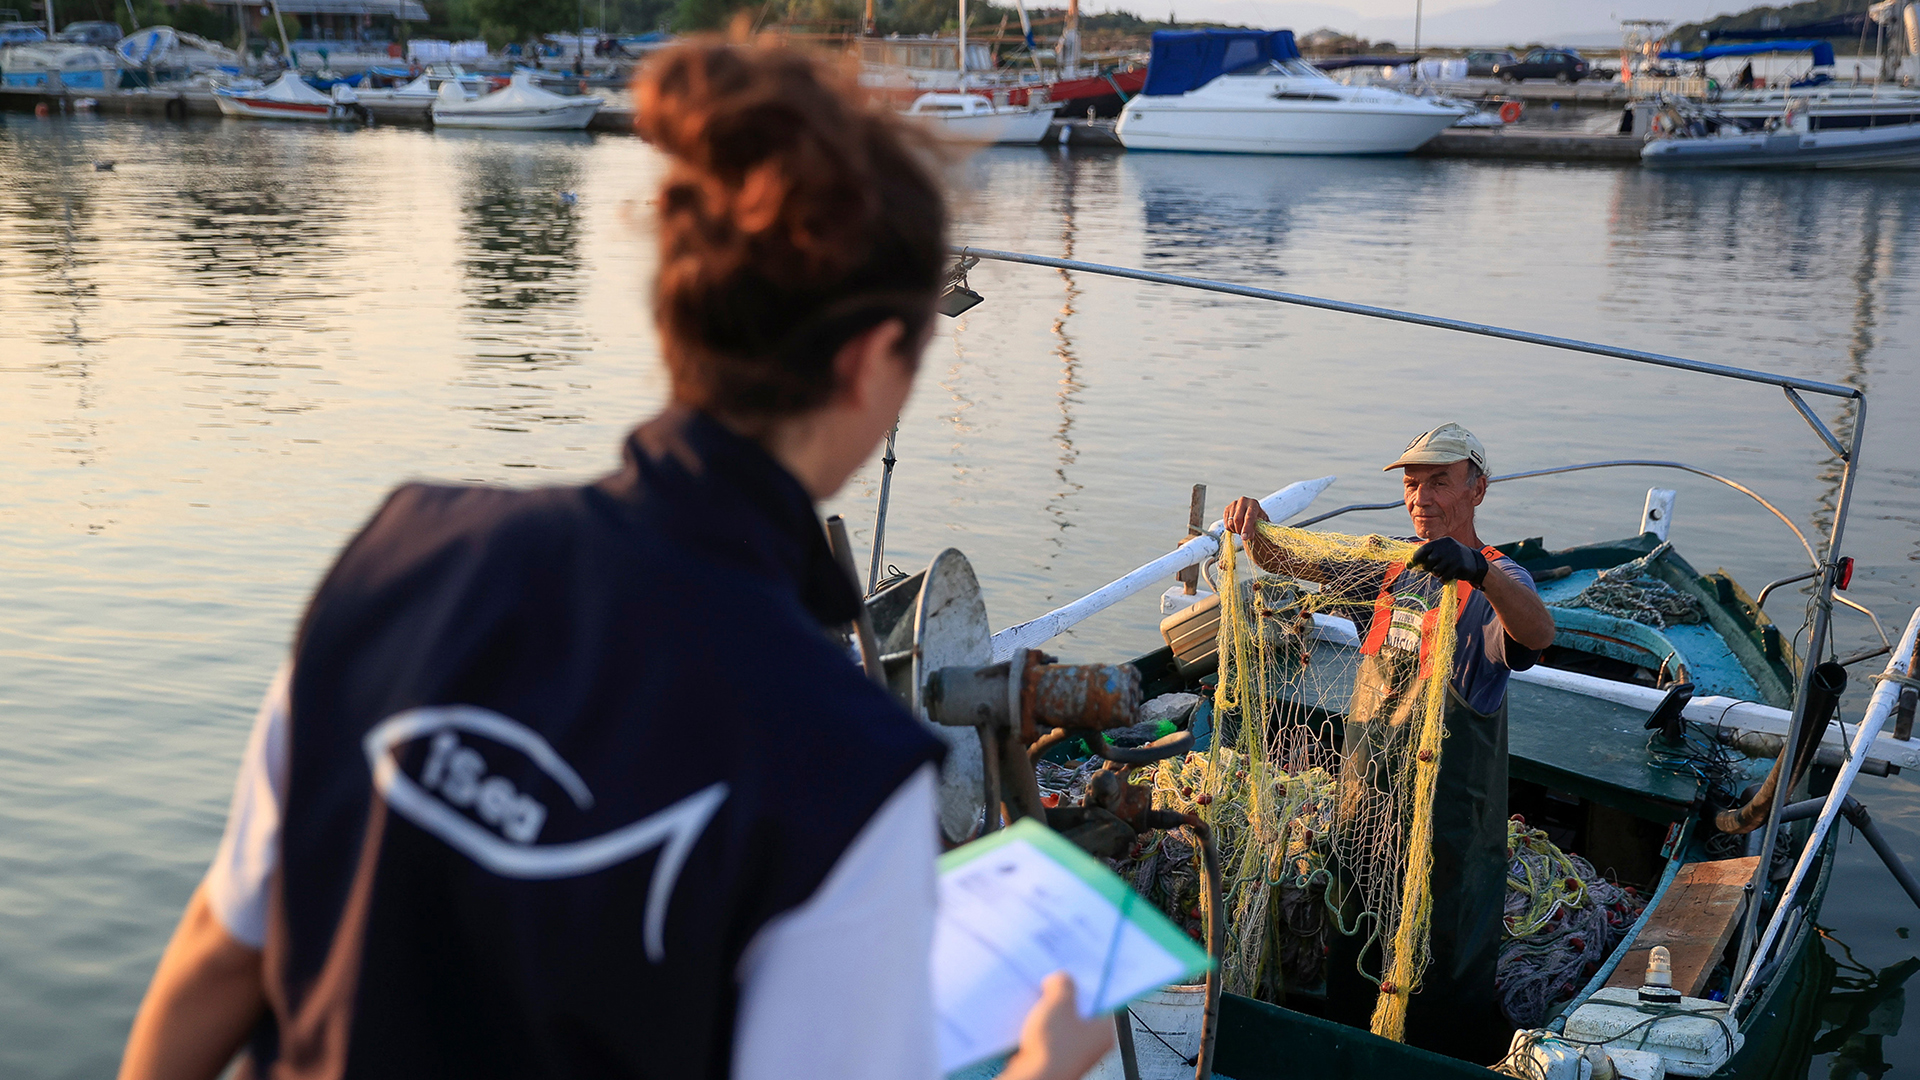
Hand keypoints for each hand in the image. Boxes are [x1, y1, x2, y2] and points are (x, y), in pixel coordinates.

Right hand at [999, 973, 1115, 1079]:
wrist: (1035, 1079)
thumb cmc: (1053, 1048)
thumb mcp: (1059, 1004)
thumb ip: (1063, 985)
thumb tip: (1060, 979)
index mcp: (1104, 1029)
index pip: (1105, 998)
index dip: (1092, 981)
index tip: (1081, 968)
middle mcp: (1094, 1042)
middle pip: (1084, 1008)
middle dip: (1069, 993)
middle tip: (1056, 979)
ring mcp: (1075, 1051)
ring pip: (1067, 1021)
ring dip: (1054, 1009)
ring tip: (1041, 997)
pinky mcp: (1058, 1057)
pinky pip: (1053, 1034)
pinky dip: (1044, 1024)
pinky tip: (1032, 1016)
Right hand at [1223, 496, 1268, 535]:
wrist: (1251, 511)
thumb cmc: (1258, 518)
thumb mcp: (1263, 522)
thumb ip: (1259, 529)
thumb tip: (1250, 536)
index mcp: (1253, 504)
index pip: (1249, 517)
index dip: (1246, 528)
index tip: (1244, 537)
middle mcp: (1243, 501)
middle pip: (1237, 520)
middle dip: (1240, 531)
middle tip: (1244, 536)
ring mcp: (1233, 504)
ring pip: (1230, 523)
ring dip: (1236, 530)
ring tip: (1241, 530)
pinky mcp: (1227, 508)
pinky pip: (1226, 524)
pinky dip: (1231, 529)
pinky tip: (1236, 527)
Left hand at [1409, 537, 1488, 586]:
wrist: (1475, 562)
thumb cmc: (1453, 557)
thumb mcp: (1442, 551)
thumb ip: (1428, 555)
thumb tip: (1409, 563)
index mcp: (1442, 542)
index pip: (1424, 549)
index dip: (1415, 558)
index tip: (1409, 565)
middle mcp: (1447, 547)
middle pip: (1428, 562)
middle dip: (1428, 568)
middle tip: (1434, 568)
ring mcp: (1454, 557)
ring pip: (1435, 571)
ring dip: (1437, 574)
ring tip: (1444, 570)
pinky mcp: (1459, 567)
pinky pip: (1444, 577)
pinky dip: (1444, 579)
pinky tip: (1449, 576)